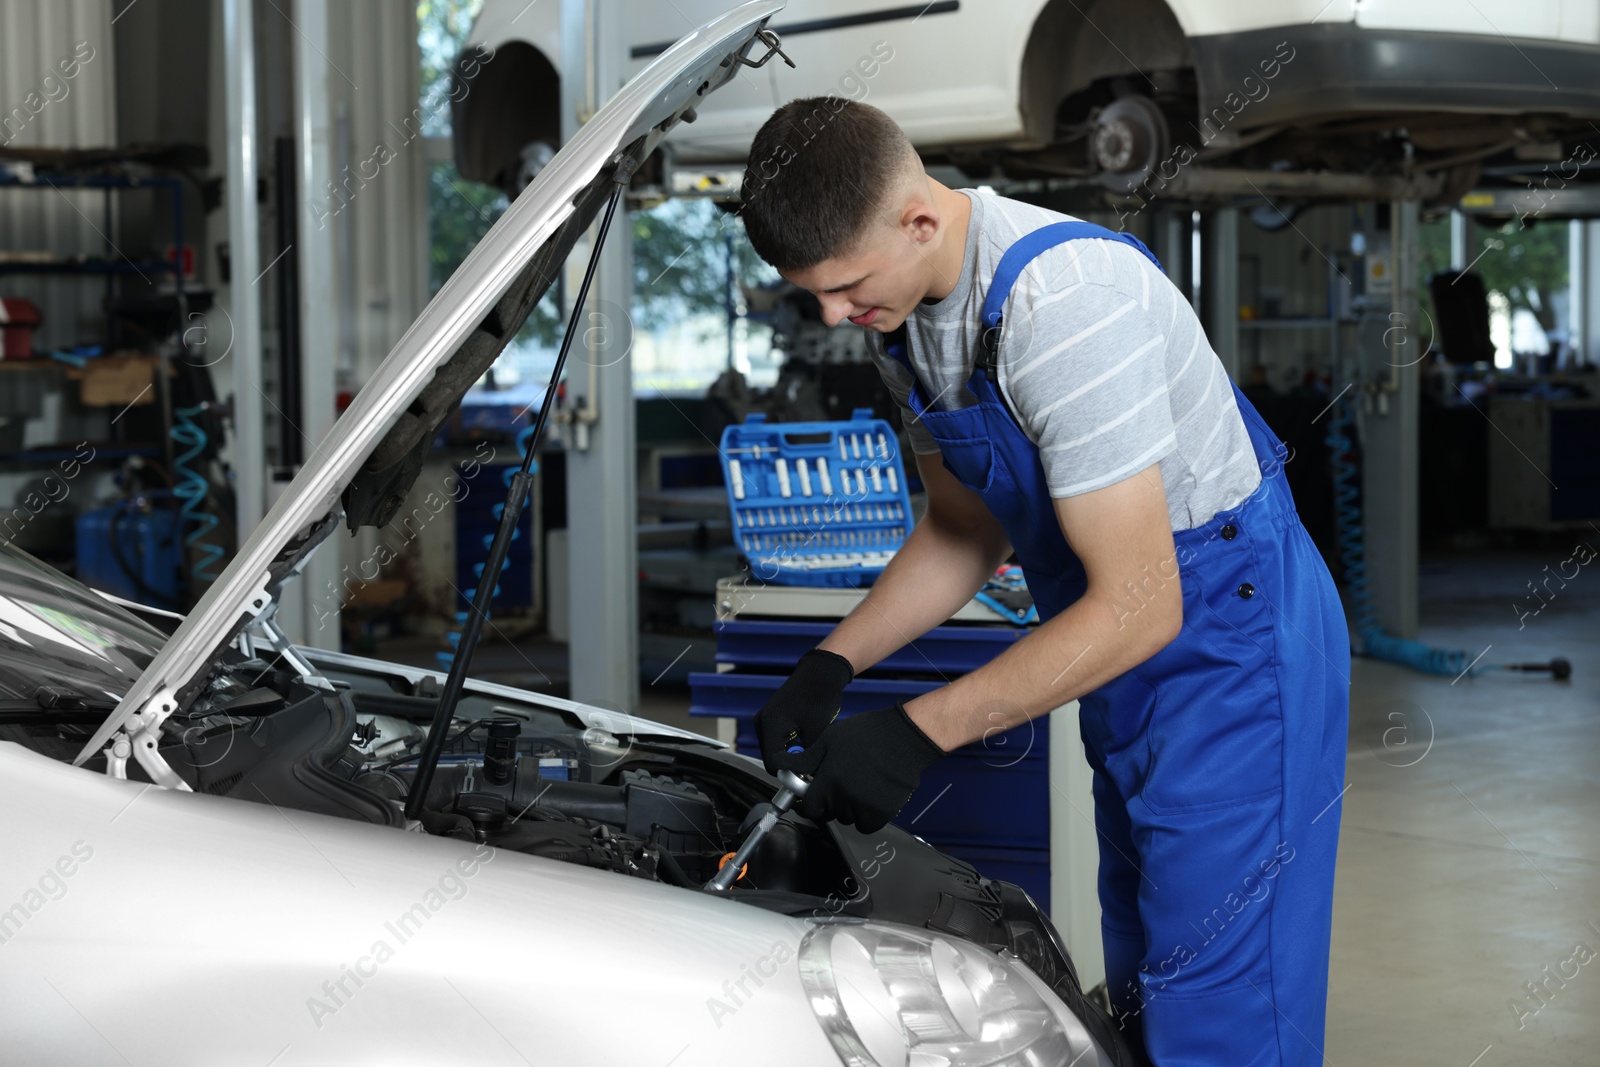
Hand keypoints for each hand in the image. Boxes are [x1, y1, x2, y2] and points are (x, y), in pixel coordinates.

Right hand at [754, 647, 853, 773]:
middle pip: (770, 758)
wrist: (819, 672)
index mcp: (770, 725)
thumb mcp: (818, 730)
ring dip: (790, 753)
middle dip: (789, 763)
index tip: (806, 772)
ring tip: (809, 745)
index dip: (789, 772)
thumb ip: (809, 754)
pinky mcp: (769, 718)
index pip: (772, 764)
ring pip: (773, 750)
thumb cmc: (820, 697)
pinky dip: (788, 744)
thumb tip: (808, 775)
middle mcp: (762, 723)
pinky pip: (775, 740)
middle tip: (810, 760)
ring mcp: (764, 720)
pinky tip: (804, 737)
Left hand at [785, 703, 945, 832]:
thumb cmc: (866, 734)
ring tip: (857, 785)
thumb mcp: (829, 740)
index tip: (812, 796)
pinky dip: (865, 816)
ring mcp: (865, 808)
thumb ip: (805, 759)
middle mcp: (845, 799)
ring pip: (847, 819)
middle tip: (838, 783)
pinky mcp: (883, 813)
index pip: (809, 808)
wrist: (904, 737)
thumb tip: (781, 766)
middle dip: (828, 803)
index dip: (808, 803)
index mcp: (829, 781)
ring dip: (847, 809)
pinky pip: (866, 825)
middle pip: (827, 814)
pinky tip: (869, 796)